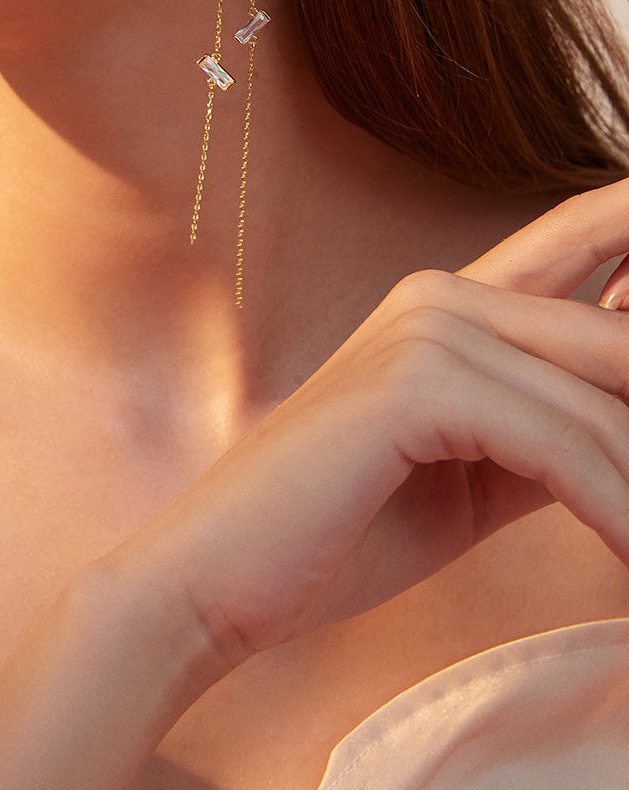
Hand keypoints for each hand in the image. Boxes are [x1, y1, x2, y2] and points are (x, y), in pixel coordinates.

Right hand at [111, 178, 628, 672]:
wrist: (221, 573)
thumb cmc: (342, 527)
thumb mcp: (480, 475)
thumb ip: (556, 435)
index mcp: (451, 302)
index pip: (586, 237)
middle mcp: (442, 295)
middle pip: (617, 335)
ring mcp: (426, 331)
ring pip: (600, 401)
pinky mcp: (414, 384)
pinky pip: (560, 448)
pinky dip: (614, 514)